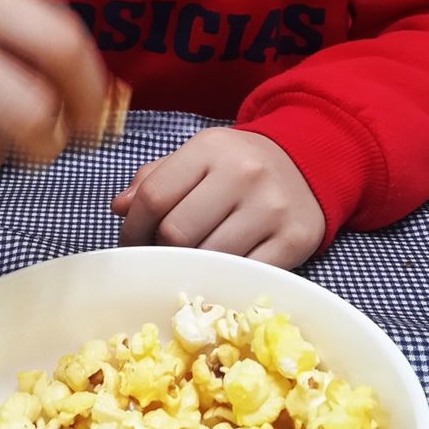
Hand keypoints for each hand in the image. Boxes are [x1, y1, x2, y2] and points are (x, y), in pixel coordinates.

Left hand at [111, 128, 325, 268]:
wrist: (309, 165)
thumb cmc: (240, 166)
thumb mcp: (199, 157)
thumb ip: (155, 178)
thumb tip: (119, 208)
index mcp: (211, 148)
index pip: (154, 197)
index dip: (133, 228)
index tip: (131, 243)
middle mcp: (243, 173)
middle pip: (177, 233)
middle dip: (160, 252)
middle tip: (160, 258)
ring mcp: (271, 208)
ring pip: (208, 258)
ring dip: (190, 269)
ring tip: (188, 265)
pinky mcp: (294, 240)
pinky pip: (244, 274)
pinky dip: (225, 280)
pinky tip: (218, 274)